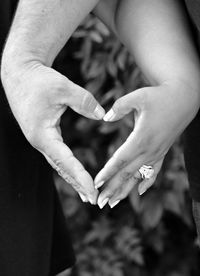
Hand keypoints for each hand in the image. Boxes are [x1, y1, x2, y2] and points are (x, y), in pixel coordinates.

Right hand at [2, 63, 104, 203]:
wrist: (19, 73)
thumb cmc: (39, 80)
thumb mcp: (63, 88)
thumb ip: (84, 102)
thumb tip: (102, 116)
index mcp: (43, 134)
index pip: (65, 161)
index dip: (80, 176)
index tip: (93, 190)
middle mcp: (40, 141)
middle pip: (61, 168)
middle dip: (77, 184)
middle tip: (93, 199)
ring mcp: (40, 139)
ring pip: (58, 164)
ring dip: (72, 179)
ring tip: (86, 193)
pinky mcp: (43, 135)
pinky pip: (56, 156)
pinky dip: (67, 167)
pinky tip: (75, 173)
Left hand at [95, 81, 197, 207]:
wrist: (184, 98)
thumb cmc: (159, 96)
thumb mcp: (138, 96)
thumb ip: (119, 107)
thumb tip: (105, 118)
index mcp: (141, 138)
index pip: (120, 160)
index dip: (107, 173)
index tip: (96, 184)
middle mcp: (150, 150)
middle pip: (127, 174)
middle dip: (112, 189)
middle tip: (100, 203)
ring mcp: (157, 153)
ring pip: (139, 177)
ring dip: (125, 191)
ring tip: (113, 203)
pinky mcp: (162, 152)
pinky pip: (154, 172)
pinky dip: (146, 183)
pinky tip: (140, 192)